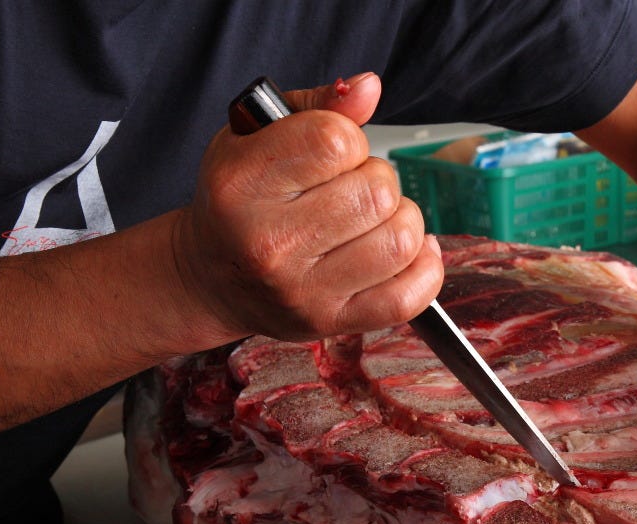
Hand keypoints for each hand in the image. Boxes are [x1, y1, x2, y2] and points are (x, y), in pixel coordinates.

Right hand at [174, 72, 442, 341]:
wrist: (212, 277)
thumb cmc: (239, 201)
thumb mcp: (254, 139)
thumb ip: (315, 108)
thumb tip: (369, 88)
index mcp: (241, 185)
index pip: (336, 141)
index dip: (348, 138)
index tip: (332, 151)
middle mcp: (269, 243)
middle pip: (378, 191)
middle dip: (377, 179)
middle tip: (350, 189)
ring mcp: (302, 291)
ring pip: (401, 240)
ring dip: (402, 220)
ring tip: (372, 220)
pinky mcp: (332, 322)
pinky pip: (409, 296)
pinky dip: (424, 268)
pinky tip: (405, 252)